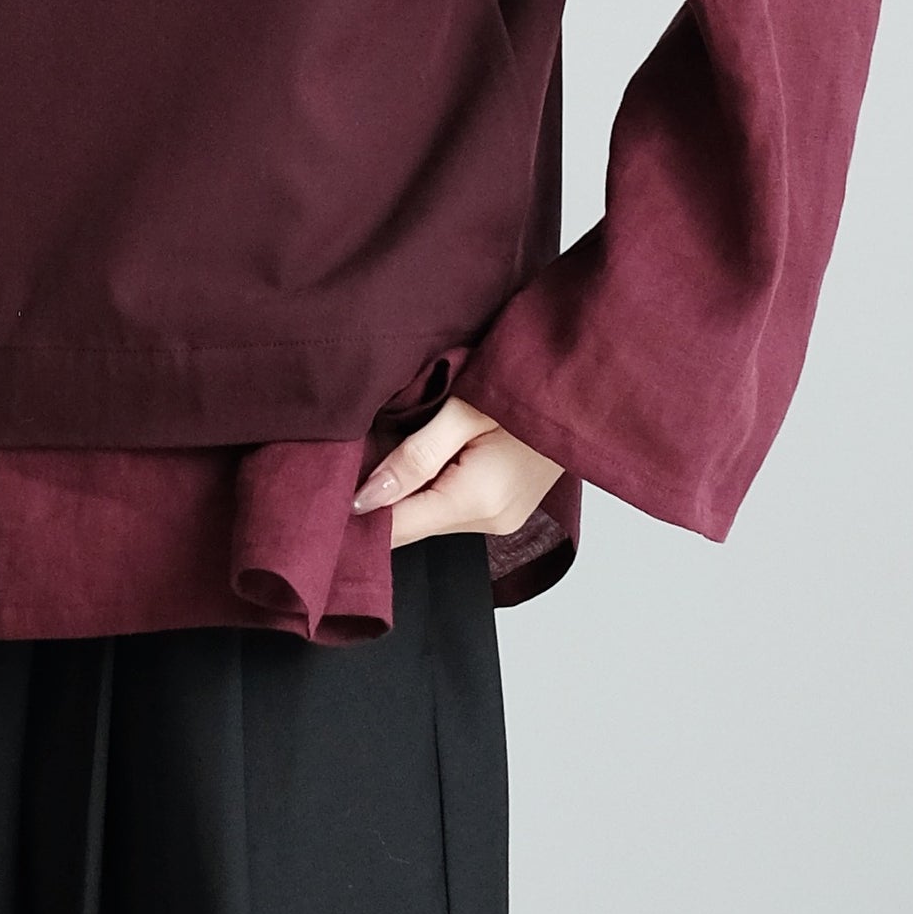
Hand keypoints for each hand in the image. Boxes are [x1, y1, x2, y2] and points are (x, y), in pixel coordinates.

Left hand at [355, 393, 566, 549]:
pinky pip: (450, 506)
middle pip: (411, 524)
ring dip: (405, 489)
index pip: (397, 529)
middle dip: (379, 497)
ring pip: (429, 515)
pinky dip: (429, 486)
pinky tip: (423, 455)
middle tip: (352, 456)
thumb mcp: (464, 410)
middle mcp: (490, 521)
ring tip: (389, 447)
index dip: (357, 515)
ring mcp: (501, 518)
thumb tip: (365, 498)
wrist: (585, 384)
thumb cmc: (529, 384)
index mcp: (479, 500)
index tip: (327, 491)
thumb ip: (414, 456)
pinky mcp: (505, 508)